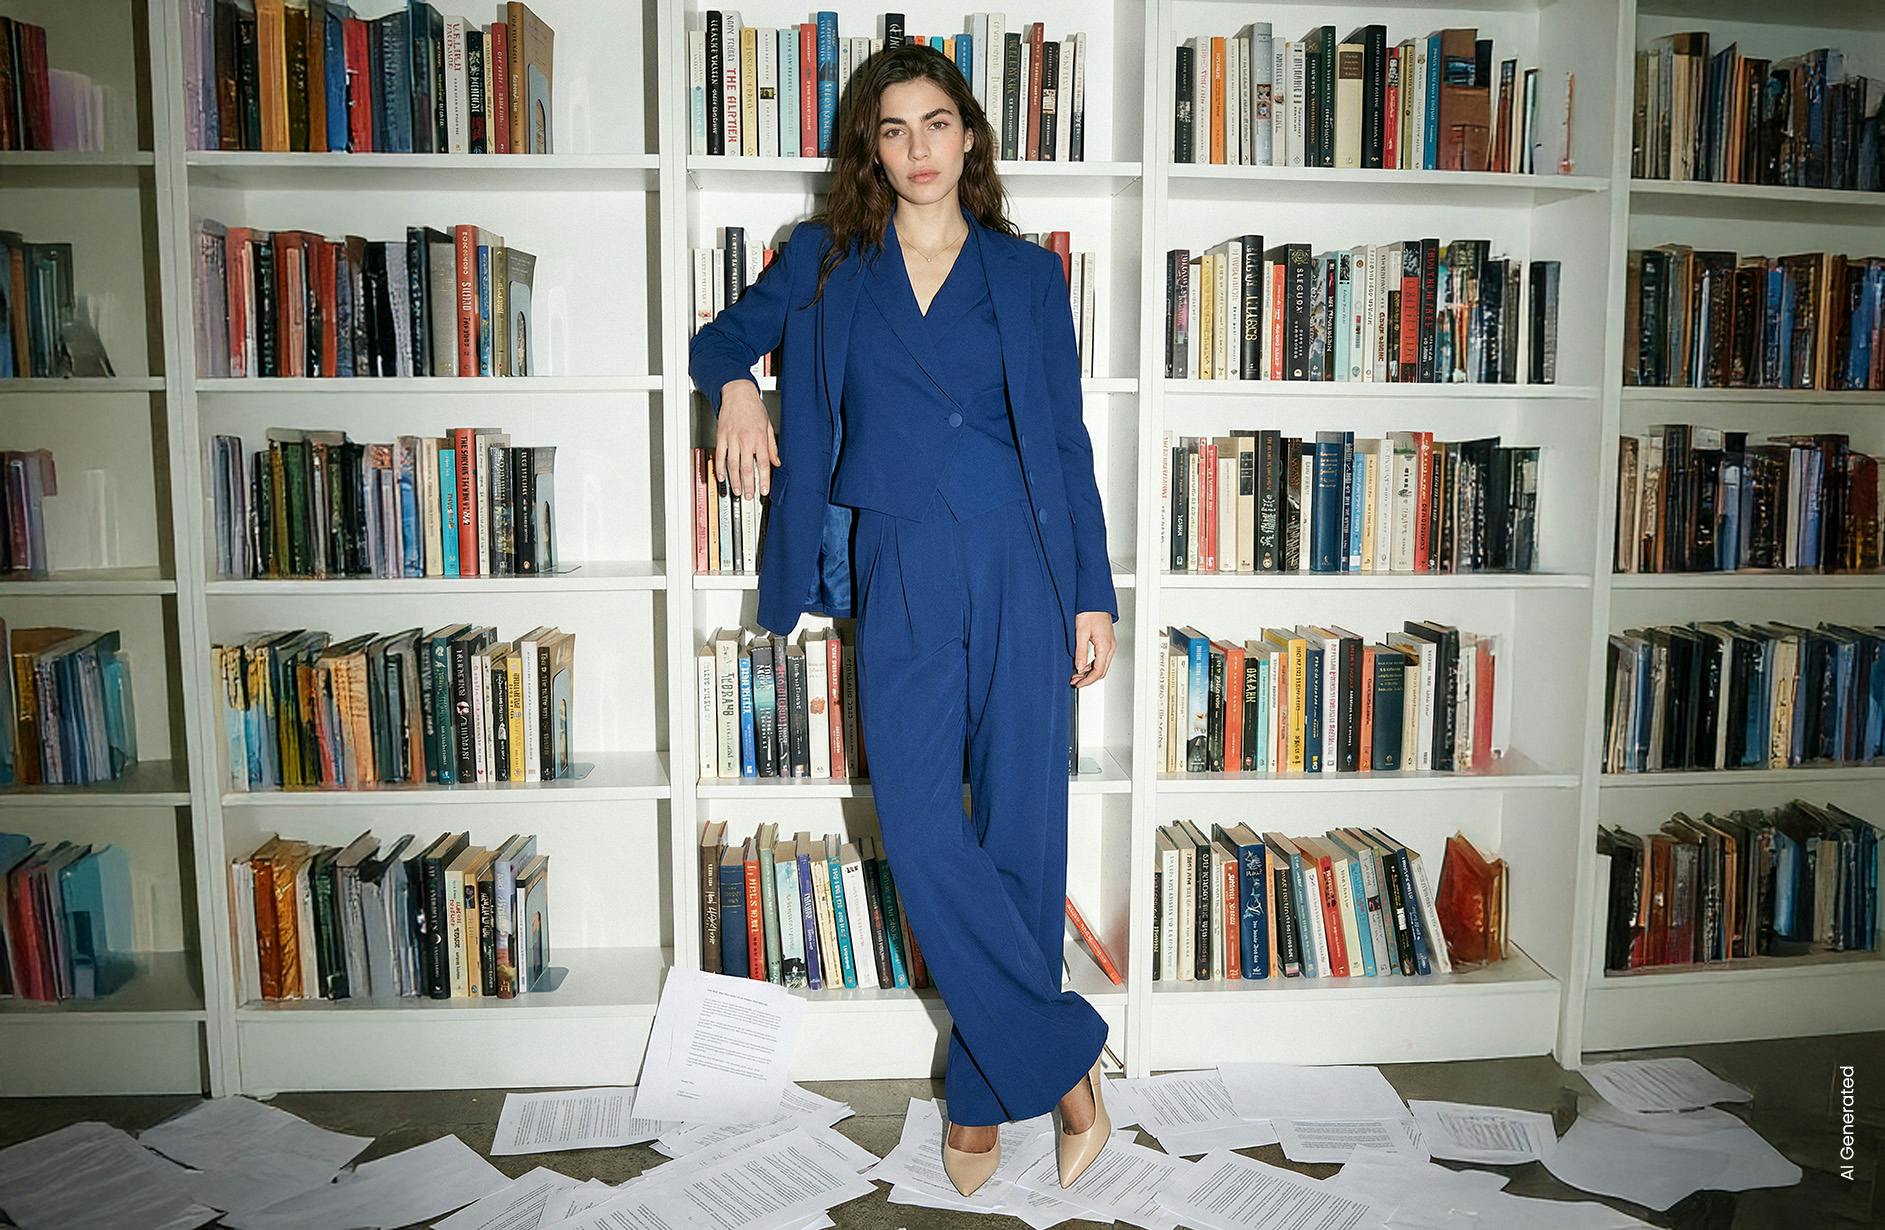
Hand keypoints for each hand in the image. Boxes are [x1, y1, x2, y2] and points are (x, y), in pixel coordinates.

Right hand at [715, 381, 779, 499]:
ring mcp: (732, 438)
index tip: (764, 490)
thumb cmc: (754, 407)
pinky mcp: (721, 436)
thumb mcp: (768, 426)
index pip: (763, 463)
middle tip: (750, 496)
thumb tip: (776, 462)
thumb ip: (772, 446)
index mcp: (759, 437)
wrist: (738, 393)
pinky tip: (722, 477)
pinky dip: (720, 467)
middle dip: (749, 484)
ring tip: (737, 491)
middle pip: (747, 467)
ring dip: (734, 480)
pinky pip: (720, 455)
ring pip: (733, 464)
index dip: (764, 479)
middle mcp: (746, 439)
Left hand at [1069, 611, 1114, 687]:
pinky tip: (1083, 666)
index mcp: (1105, 646)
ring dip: (1090, 673)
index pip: (1098, 671)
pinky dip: (1092, 665)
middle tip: (1075, 681)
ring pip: (1102, 666)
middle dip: (1088, 679)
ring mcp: (1110, 645)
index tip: (1078, 684)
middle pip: (1102, 671)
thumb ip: (1080, 652)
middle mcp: (1110, 647)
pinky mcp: (1107, 642)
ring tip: (1077, 675)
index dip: (1087, 681)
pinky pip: (1102, 659)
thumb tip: (1079, 667)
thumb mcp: (1081, 632)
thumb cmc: (1089, 612)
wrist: (1095, 601)